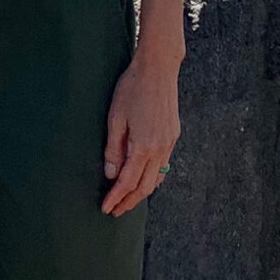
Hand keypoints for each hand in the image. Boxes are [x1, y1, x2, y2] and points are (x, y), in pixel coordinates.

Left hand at [100, 42, 181, 217]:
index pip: (128, 181)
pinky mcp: (173, 136)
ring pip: (157, 178)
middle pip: (145, 186)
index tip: (106, 208)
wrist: (158, 68)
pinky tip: (144, 179)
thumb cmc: (132, 88)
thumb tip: (110, 174)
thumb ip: (113, 149)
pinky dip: (153, 178)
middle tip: (115, 211)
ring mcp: (170, 143)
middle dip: (129, 201)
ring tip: (127, 200)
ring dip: (142, 192)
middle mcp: (161, 148)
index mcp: (144, 146)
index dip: (116, 197)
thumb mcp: (115, 118)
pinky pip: (164, 165)